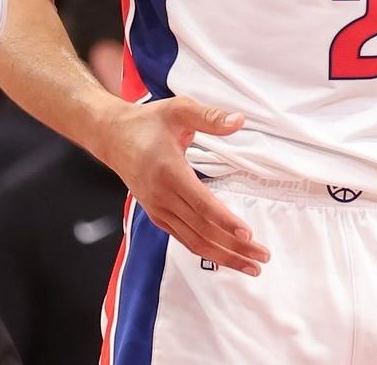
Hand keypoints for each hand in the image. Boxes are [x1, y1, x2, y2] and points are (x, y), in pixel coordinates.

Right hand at [94, 96, 271, 274]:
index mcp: (169, 172)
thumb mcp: (179, 110)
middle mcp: (162, 196)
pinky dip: (205, 251)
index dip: (225, 222)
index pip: (202, 205)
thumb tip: (239, 120)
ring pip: (193, 241)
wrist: (113, 137)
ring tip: (250, 266)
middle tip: (262, 257)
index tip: (248, 235)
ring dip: (223, 256)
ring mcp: (158, 209)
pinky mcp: (156, 215)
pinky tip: (224, 257)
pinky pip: (183, 239)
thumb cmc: (148, 122)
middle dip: (234, 247)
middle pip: (202, 230)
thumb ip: (209, 117)